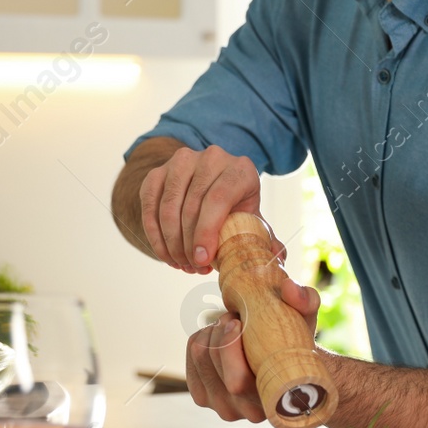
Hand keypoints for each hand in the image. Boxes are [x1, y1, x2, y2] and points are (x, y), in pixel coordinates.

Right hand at [139, 145, 267, 272]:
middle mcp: (210, 158)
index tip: (203, 260)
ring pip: (169, 207)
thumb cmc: (235, 206)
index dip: (207, 232)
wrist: (209, 183)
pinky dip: (155, 236)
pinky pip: (150, 207)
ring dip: (172, 243)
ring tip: (181, 265)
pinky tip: (166, 255)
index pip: (219, 198)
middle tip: (193, 268)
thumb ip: (264, 237)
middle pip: (192, 205)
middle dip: (189, 244)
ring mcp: (181, 162)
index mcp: (240, 169)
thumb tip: (278, 257)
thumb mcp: (251, 216)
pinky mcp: (158, 172)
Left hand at [185, 279, 319, 422]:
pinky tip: (219, 335)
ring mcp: (219, 406)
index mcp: (268, 402)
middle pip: (211, 364)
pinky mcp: (203, 396)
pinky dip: (202, 337)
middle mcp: (241, 411)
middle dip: (220, 330)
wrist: (285, 364)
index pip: (236, 382)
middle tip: (235, 316)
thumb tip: (289, 288)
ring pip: (200, 358)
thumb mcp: (307, 320)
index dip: (230, 347)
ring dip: (212, 331)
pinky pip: (191, 357)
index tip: (238, 320)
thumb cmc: (297, 344)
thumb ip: (306, 300)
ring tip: (231, 324)